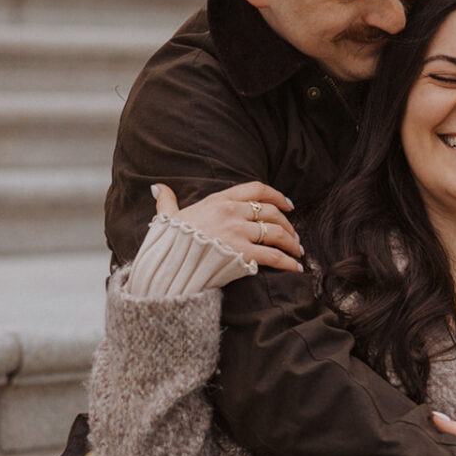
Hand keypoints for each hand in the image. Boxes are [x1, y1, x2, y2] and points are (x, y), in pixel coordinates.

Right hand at [151, 181, 302, 272]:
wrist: (169, 265)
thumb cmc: (169, 243)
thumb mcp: (168, 217)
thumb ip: (167, 201)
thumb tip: (157, 188)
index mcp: (219, 200)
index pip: (256, 189)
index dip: (277, 196)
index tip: (288, 205)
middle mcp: (232, 213)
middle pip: (272, 212)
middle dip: (288, 224)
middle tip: (294, 235)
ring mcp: (239, 233)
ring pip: (276, 233)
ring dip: (291, 242)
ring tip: (297, 251)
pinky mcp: (243, 254)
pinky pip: (274, 256)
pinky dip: (288, 262)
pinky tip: (296, 268)